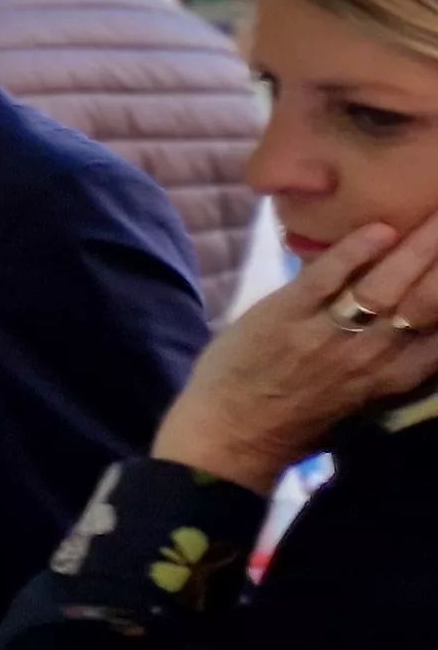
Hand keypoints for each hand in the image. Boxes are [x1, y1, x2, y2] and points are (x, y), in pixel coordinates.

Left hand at [156, 218, 437, 490]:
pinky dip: (356, 250)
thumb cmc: (300, 414)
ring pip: (386, 284)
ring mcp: (329, 334)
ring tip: (437, 215)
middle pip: (429, 300)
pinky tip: (381, 229)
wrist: (231, 434)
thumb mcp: (367, 393)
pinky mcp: (285, 316)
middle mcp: (373, 355)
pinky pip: (328, 277)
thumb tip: (425, 326)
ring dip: (418, 247)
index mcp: (397, 375)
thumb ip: (399, 360)